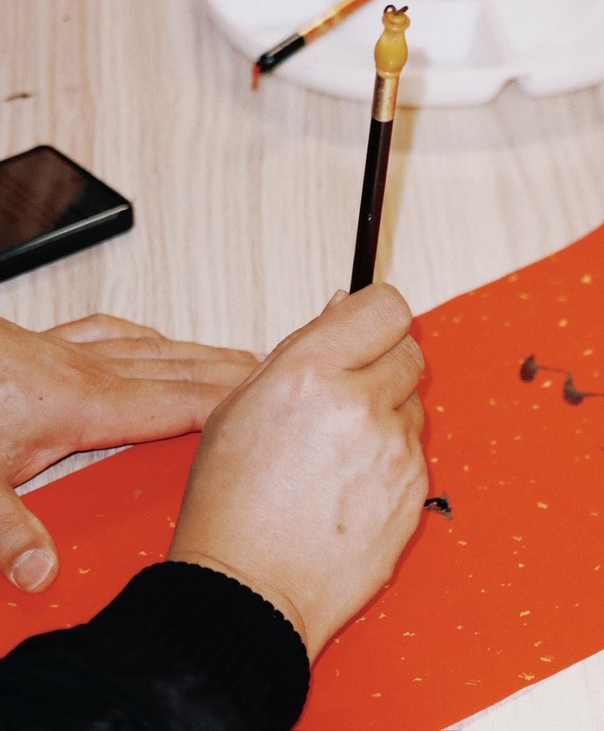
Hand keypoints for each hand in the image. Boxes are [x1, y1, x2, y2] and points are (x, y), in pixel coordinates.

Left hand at [0, 315, 257, 592]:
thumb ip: (7, 531)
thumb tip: (41, 572)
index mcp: (81, 404)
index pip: (182, 402)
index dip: (234, 402)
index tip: (275, 401)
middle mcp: (80, 371)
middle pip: (179, 367)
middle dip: (232, 371)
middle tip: (276, 372)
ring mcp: (60, 351)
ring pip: (152, 347)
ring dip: (198, 353)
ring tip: (233, 358)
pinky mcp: (35, 344)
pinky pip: (108, 333)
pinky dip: (142, 337)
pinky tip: (148, 339)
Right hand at [168, 284, 427, 660]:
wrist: (250, 590)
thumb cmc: (232, 506)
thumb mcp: (241, 406)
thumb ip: (301, 349)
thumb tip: (344, 308)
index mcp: (310, 373)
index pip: (384, 306)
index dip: (376, 313)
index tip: (368, 324)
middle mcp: (359, 405)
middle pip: (409, 350)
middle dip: (383, 362)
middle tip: (349, 391)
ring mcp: (394, 450)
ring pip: (414, 403)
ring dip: (388, 413)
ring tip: (340, 451)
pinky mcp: (416, 489)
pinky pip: (416, 452)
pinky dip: (393, 459)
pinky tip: (353, 484)